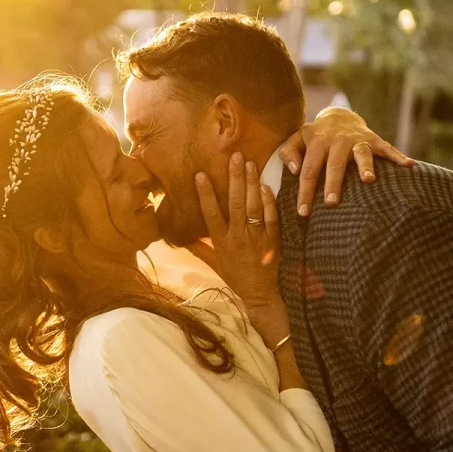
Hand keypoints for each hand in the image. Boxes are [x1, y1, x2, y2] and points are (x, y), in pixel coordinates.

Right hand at [187, 154, 285, 335]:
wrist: (260, 294)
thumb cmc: (235, 277)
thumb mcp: (214, 264)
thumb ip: (198, 248)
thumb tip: (179, 239)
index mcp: (221, 241)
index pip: (210, 214)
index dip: (205, 194)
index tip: (201, 174)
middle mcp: (238, 237)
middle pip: (234, 204)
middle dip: (234, 179)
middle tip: (235, 157)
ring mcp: (256, 237)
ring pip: (253, 207)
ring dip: (251, 184)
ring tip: (250, 163)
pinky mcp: (273, 240)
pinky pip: (271, 217)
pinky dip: (269, 201)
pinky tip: (265, 186)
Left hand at [276, 107, 410, 216]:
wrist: (338, 115)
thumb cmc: (315, 137)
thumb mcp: (297, 139)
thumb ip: (288, 152)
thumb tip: (296, 171)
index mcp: (316, 142)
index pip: (309, 170)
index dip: (305, 191)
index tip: (303, 212)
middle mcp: (337, 140)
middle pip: (334, 163)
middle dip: (333, 182)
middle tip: (331, 203)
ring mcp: (357, 139)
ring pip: (361, 153)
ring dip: (365, 166)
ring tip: (369, 180)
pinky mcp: (374, 139)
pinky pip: (387, 148)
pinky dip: (397, 156)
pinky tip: (408, 165)